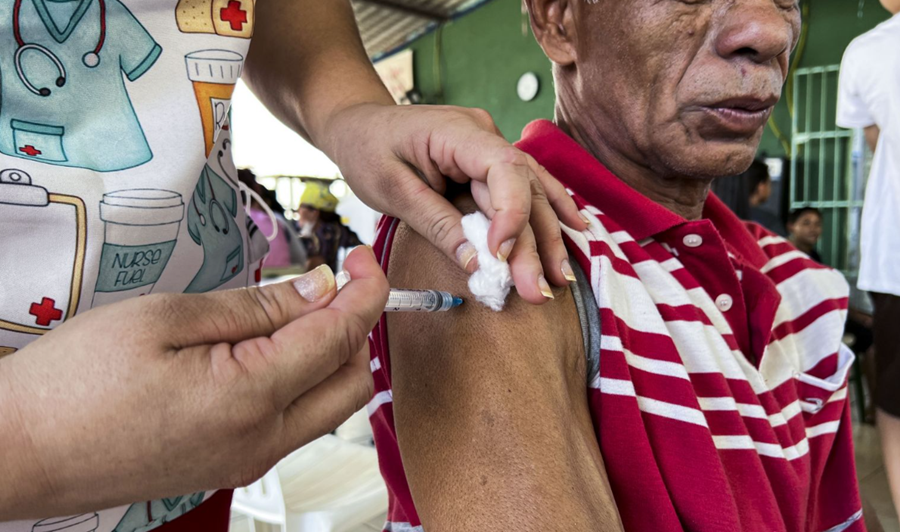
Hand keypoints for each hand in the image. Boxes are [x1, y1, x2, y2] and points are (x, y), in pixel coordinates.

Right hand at [0, 247, 387, 519]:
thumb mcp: (167, 318)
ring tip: (297, 308)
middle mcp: (263, 441)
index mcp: (252, 398)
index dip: (365, 290)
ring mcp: (249, 460)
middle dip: (355, 325)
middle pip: (351, 381)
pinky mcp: (232, 466)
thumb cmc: (76, 381)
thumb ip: (258, 307)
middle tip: (332, 280)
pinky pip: (293, 423)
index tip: (362, 257)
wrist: (20, 450)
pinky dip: (302, 381)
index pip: (342, 337)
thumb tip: (320, 288)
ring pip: (328, 406)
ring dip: (330, 354)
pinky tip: (271, 347)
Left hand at [323, 103, 588, 303]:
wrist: (358, 124)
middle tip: (540, 289)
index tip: (501, 256)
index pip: (503, 169)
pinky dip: (547, 211)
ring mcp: (490, 148)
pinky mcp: (487, 165)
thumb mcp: (391, 189)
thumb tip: (476, 263)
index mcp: (458, 131)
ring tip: (561, 278)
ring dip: (546, 236)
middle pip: (522, 189)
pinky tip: (574, 229)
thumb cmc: (367, 149)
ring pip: (530, 193)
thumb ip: (436, 224)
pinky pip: (523, 189)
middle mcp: (485, 135)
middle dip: (534, 242)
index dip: (510, 213)